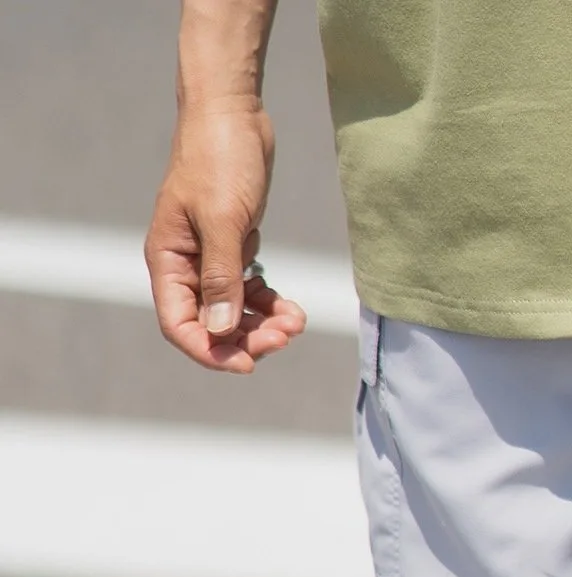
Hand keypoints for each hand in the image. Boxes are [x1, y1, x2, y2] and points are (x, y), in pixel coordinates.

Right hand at [144, 99, 304, 373]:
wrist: (234, 113)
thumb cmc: (219, 157)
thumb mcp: (223, 220)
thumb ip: (221, 278)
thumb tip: (220, 330)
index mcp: (169, 259)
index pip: (180, 324)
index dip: (211, 351)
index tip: (248, 362)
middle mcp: (186, 264)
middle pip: (211, 324)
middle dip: (248, 337)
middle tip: (286, 336)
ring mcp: (210, 258)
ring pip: (233, 312)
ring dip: (264, 324)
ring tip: (296, 321)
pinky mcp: (234, 247)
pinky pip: (249, 291)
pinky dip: (269, 304)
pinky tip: (291, 308)